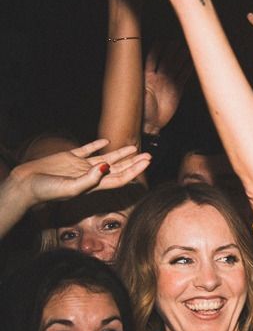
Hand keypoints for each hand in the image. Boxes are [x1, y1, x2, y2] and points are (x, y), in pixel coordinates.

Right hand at [6, 140, 150, 208]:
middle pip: (117, 168)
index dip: (135, 170)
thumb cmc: (48, 191)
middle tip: (149, 155)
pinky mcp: (69, 157)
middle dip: (134, 162)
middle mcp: (90, 175)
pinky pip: (86, 150)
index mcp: (94, 185)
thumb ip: (90, 179)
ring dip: (120, 154)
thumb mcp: (71, 188)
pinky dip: (97, 144)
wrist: (26, 185)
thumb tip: (107, 167)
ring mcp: (80, 166)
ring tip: (134, 147)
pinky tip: (106, 140)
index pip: (120, 177)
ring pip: (106, 158)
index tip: (146, 162)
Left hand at [143, 41, 191, 134]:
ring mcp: (168, 83)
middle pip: (166, 61)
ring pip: (176, 68)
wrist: (151, 124)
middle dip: (172, 51)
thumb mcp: (139, 94)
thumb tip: (145, 69)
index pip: (152, 59)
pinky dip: (187, 70)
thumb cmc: (142, 110)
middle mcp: (158, 78)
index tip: (162, 41)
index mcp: (147, 76)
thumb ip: (144, 82)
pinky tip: (191, 62)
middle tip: (178, 42)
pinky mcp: (177, 90)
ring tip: (187, 49)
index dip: (157, 50)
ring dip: (181, 58)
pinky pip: (183, 77)